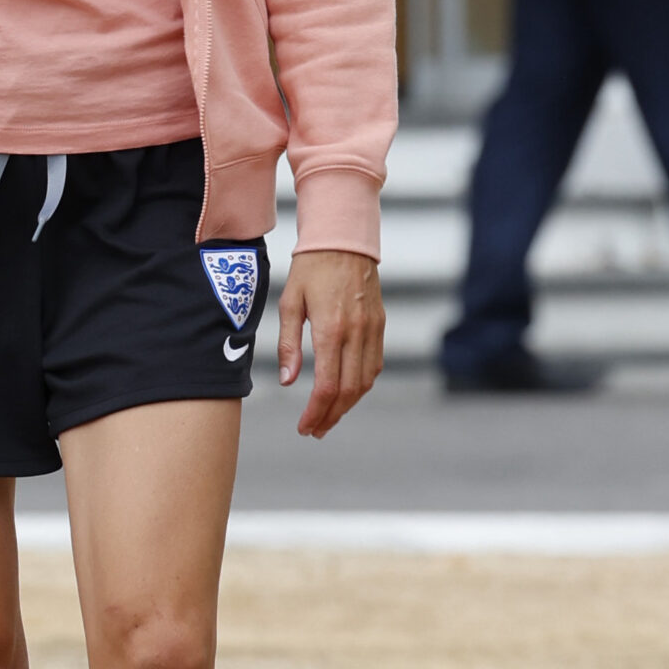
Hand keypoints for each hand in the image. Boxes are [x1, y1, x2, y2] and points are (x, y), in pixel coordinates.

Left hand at [277, 248, 384, 437]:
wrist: (343, 238)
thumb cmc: (310, 268)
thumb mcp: (290, 303)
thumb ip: (289, 343)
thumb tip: (288, 380)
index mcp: (331, 329)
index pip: (326, 385)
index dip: (316, 412)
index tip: (304, 426)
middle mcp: (356, 333)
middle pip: (348, 390)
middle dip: (331, 416)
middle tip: (314, 430)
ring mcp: (372, 330)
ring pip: (365, 382)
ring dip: (348, 404)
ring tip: (328, 417)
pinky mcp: (380, 325)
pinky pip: (375, 364)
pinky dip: (362, 384)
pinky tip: (346, 391)